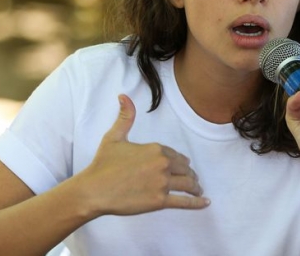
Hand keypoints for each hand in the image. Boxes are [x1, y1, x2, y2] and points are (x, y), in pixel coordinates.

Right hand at [79, 94, 209, 215]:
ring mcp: (162, 184)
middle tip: (192, 179)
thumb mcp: (114, 136)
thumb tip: (124, 96)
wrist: (94, 190)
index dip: (179, 160)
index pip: (175, 155)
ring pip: (187, 184)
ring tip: (198, 189)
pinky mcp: (159, 201)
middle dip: (189, 173)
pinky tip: (205, 202)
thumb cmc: (103, 164)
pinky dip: (197, 202)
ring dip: (195, 187)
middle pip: (185, 168)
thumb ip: (125, 117)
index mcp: (155, 149)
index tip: (183, 165)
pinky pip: (184, 202)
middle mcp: (162, 165)